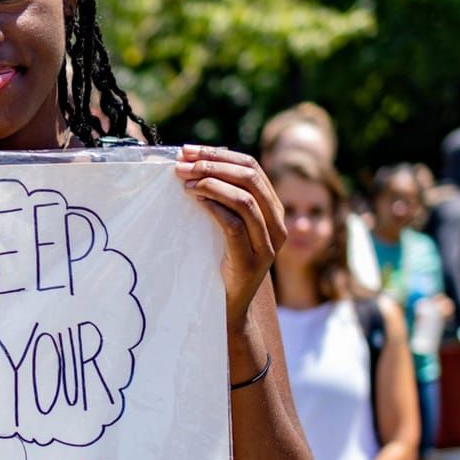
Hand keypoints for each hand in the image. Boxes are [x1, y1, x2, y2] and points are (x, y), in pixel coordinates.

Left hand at [174, 145, 284, 333]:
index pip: (251, 167)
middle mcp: (277, 224)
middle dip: (212, 164)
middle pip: (250, 178)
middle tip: (181, 164)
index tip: (188, 150)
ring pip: (245, 199)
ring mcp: (268, 245)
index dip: (219, 154)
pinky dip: (214, 207)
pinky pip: (235, 226)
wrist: (229, 309)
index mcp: (273, 209)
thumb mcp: (225, 226)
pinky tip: (195, 200)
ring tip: (184, 181)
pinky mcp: (252, 262)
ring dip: (211, 183)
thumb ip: (221, 199)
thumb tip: (191, 164)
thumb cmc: (221, 263)